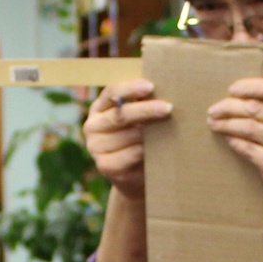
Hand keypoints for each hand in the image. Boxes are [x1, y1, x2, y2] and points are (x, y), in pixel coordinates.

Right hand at [83, 78, 171, 199]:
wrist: (135, 174)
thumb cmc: (140, 138)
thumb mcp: (138, 119)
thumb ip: (143, 104)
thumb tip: (166, 89)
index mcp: (100, 107)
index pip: (112, 92)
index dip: (131, 88)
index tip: (151, 86)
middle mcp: (92, 126)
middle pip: (120, 115)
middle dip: (146, 110)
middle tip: (168, 108)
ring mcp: (95, 147)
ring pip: (127, 136)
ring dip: (149, 133)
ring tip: (169, 129)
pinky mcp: (104, 166)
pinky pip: (130, 155)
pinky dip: (145, 151)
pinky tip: (158, 149)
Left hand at [207, 77, 262, 203]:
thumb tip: (237, 93)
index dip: (247, 87)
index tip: (231, 90)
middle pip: (255, 108)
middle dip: (229, 107)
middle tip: (213, 110)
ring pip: (249, 128)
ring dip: (227, 124)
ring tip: (214, 123)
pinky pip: (249, 149)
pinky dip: (234, 142)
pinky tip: (227, 138)